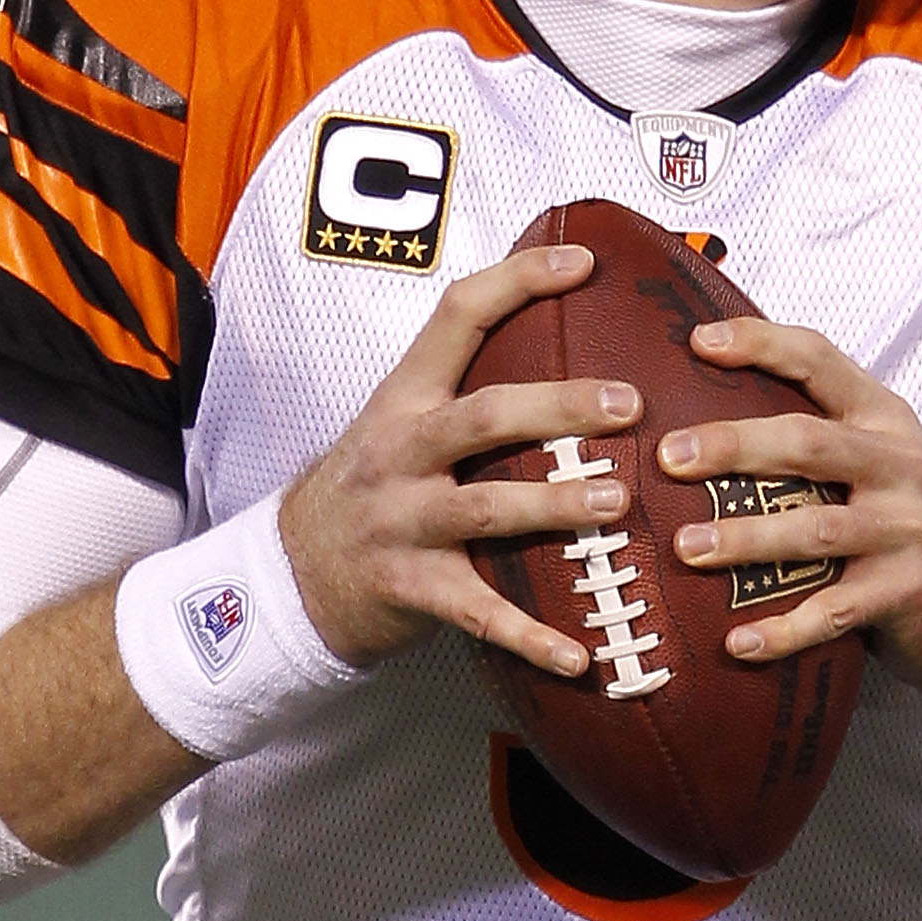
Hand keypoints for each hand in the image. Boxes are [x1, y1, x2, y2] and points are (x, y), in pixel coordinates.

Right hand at [280, 242, 633, 679]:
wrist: (292, 572)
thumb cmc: (373, 488)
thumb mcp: (399, 423)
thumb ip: (466, 391)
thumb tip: (570, 347)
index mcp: (404, 397)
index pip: (458, 316)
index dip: (520, 281)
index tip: (584, 262)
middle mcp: (400, 451)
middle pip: (484, 416)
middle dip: (558, 407)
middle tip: (629, 404)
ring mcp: (403, 523)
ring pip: (486, 509)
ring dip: (555, 508)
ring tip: (617, 504)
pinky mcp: (413, 590)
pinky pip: (481, 616)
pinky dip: (532, 639)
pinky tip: (582, 658)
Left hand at [658, 315, 921, 699]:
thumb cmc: (901, 515)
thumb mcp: (878, 455)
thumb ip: (817, 430)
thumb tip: (706, 411)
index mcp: (881, 419)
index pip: (820, 362)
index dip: (762, 344)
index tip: (698, 343)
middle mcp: (897, 466)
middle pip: (809, 443)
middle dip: (735, 446)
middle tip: (671, 456)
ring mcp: (905, 530)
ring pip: (817, 530)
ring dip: (748, 539)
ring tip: (687, 547)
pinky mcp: (905, 592)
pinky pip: (835, 611)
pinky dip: (784, 630)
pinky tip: (738, 643)